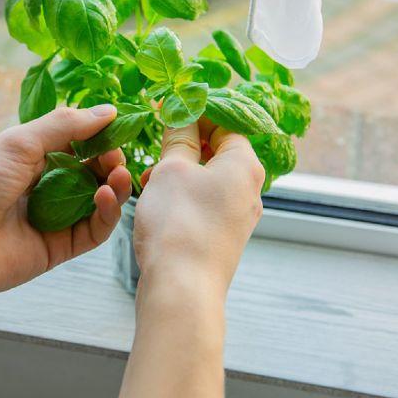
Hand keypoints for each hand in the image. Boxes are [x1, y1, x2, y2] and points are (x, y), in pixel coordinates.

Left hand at [0, 105, 132, 297]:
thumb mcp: (20, 142)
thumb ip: (66, 125)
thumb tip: (107, 111)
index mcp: (29, 159)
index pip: (75, 145)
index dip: (98, 137)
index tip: (118, 128)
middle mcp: (42, 188)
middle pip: (90, 174)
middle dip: (109, 162)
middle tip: (117, 155)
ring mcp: (52, 220)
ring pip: (97, 203)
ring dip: (114, 186)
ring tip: (119, 173)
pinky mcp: (58, 249)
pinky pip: (93, 231)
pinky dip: (106, 213)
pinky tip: (106, 196)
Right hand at [133, 118, 264, 300]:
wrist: (181, 288)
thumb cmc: (179, 223)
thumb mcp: (172, 169)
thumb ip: (179, 136)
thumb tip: (182, 113)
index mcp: (246, 165)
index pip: (226, 122)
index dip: (195, 112)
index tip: (166, 109)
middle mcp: (249, 190)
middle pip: (217, 151)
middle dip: (183, 146)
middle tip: (154, 147)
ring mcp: (237, 217)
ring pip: (206, 179)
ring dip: (177, 173)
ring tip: (148, 180)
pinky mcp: (222, 238)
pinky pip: (202, 204)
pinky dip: (180, 197)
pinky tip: (156, 204)